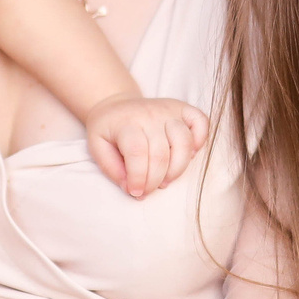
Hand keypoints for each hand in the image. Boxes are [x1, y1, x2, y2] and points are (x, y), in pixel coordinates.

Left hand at [84, 94, 210, 197]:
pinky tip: (189, 155)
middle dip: (155, 181)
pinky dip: (200, 140)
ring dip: (177, 169)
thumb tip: (131, 187)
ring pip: (184, 142)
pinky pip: (201, 122)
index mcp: (126, 123)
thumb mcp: (97, 148)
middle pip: (161, 154)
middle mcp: (150, 114)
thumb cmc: (108, 131)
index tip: (136, 192)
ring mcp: (169, 110)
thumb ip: (111, 169)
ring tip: (165, 180)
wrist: (117, 106)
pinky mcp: (183, 109)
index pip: (137, 153)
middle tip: (148, 190)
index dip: (139, 178)